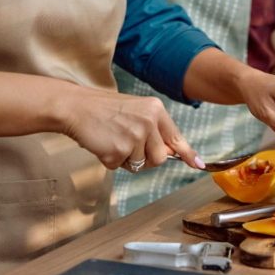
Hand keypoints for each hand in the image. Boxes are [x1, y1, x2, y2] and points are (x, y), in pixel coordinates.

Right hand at [61, 89, 203, 171]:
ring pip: (140, 165)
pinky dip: (109, 160)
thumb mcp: (136, 111)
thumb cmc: (104, 110)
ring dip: (125, 159)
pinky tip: (102, 143)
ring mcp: (134, 136)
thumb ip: (154, 130)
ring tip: (112, 139)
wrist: (76, 107)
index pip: (176, 137)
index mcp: (155, 110)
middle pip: (160, 158)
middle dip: (145, 158)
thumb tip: (171, 154)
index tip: (198, 164)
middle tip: (127, 143)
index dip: (188, 153)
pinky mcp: (118, 150)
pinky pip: (119, 167)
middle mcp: (149, 122)